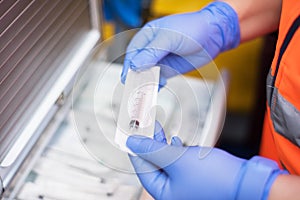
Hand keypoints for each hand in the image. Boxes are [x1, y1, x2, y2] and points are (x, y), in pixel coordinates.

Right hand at [121, 1, 239, 85]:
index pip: (133, 52)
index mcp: (148, 36)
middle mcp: (152, 48)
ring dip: (146, 82)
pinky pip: (158, 79)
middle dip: (137, 76)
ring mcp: (161, 59)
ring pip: (148, 73)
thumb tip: (136, 64)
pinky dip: (156, 84)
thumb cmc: (193, 28)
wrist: (213, 35)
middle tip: (136, 86)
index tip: (128, 76)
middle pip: (138, 64)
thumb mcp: (170, 38)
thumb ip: (152, 52)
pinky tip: (156, 87)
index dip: (129, 65)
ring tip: (147, 89)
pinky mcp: (169, 69)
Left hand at [127, 123, 285, 199]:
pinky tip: (175, 142)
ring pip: (165, 161)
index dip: (136, 149)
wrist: (245, 181)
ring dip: (162, 145)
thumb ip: (152, 150)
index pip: (142, 168)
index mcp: (164, 193)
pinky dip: (175, 150)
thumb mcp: (178, 159)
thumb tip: (133, 143)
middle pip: (153, 164)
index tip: (131, 133)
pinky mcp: (193, 176)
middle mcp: (172, 191)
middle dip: (150, 144)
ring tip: (159, 130)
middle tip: (145, 127)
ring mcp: (183, 184)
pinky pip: (177, 162)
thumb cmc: (216, 178)